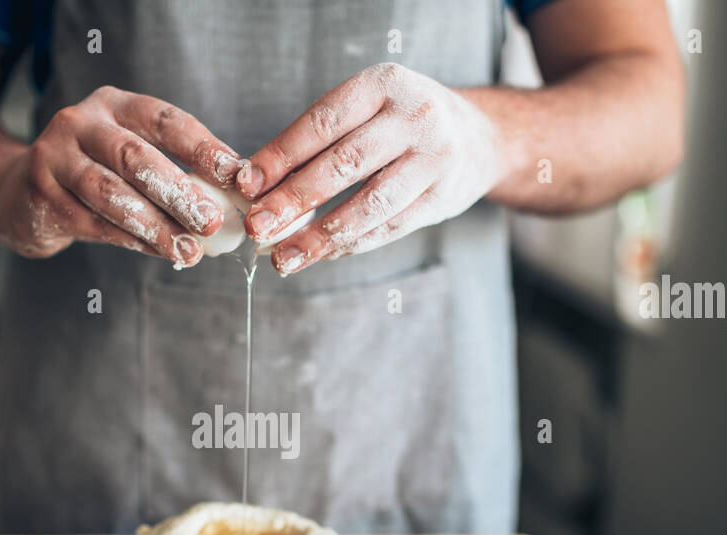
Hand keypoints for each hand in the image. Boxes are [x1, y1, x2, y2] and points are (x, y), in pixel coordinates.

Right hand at [0, 86, 243, 265]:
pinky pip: (94, 223)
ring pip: (111, 194)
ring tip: (188, 249)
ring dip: (155, 225)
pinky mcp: (41, 194)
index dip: (202, 147)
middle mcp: (80, 123)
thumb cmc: (93, 173)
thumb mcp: (128, 156)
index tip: (236, 175)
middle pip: (135, 157)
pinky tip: (159, 252)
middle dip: (178, 193)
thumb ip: (171, 170)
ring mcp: (55, 157)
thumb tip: (231, 201)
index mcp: (113, 105)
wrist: (21, 193)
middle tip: (212, 222)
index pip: (164, 120)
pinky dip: (131, 241)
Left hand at [237, 63, 502, 274]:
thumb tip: (258, 184)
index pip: (322, 123)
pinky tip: (319, 255)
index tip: (246, 185)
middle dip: (293, 200)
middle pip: (342, 165)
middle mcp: (412, 117)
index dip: (280, 156)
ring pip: (367, 205)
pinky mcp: (442, 198)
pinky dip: (349, 245)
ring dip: (319, 237)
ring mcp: (433, 159)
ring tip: (282, 257)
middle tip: (257, 227)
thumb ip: (320, 139)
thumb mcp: (368, 108)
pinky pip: (388, 228)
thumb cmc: (402, 124)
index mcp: (383, 85)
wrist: (480, 138)